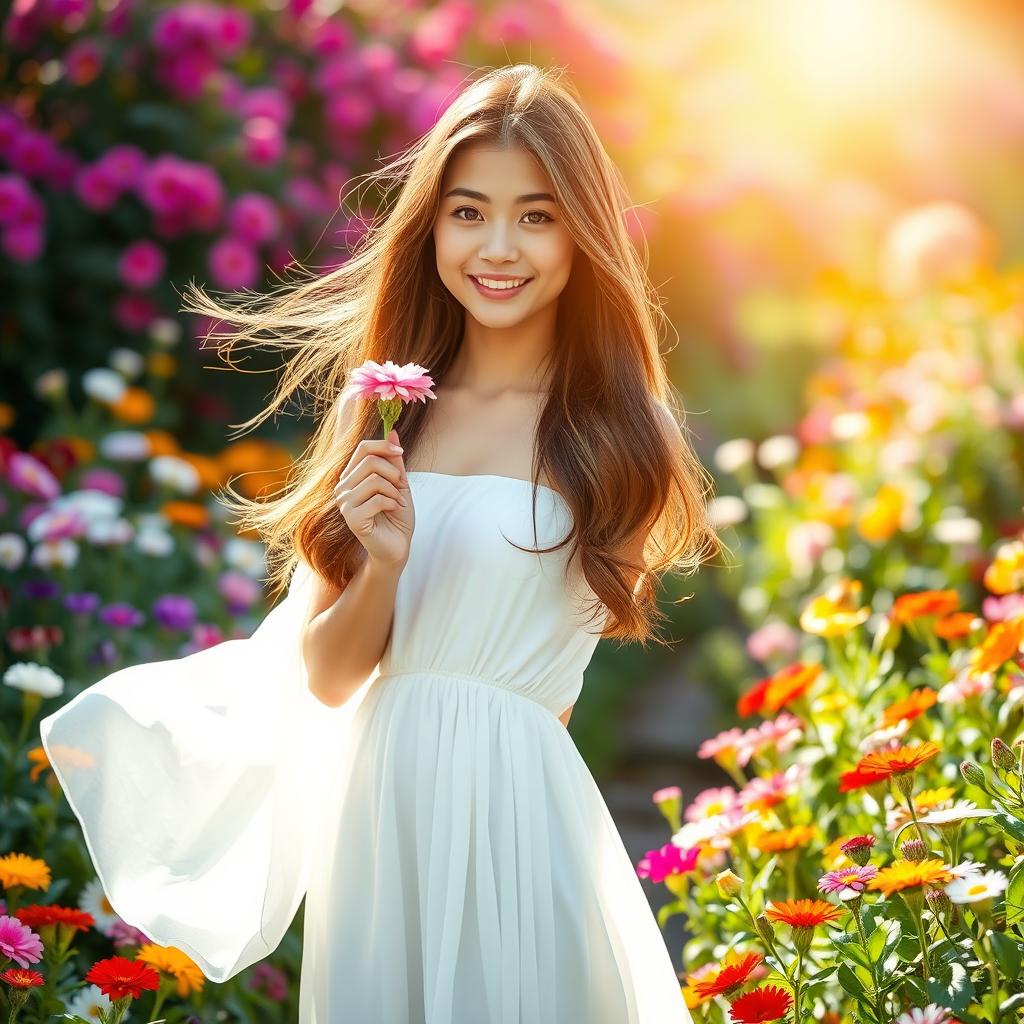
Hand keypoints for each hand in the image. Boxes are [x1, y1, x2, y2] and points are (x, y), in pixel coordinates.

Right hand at [333, 429, 413, 568]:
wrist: (397, 547)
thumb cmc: (396, 517)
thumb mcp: (399, 483)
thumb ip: (394, 461)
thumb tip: (393, 432)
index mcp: (351, 477)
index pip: (363, 448)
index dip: (384, 446)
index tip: (401, 453)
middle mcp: (343, 488)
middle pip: (370, 462)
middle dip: (394, 473)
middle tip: (401, 488)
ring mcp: (344, 503)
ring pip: (375, 480)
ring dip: (394, 491)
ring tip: (396, 502)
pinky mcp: (352, 518)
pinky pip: (377, 499)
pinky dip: (392, 503)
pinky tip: (392, 511)